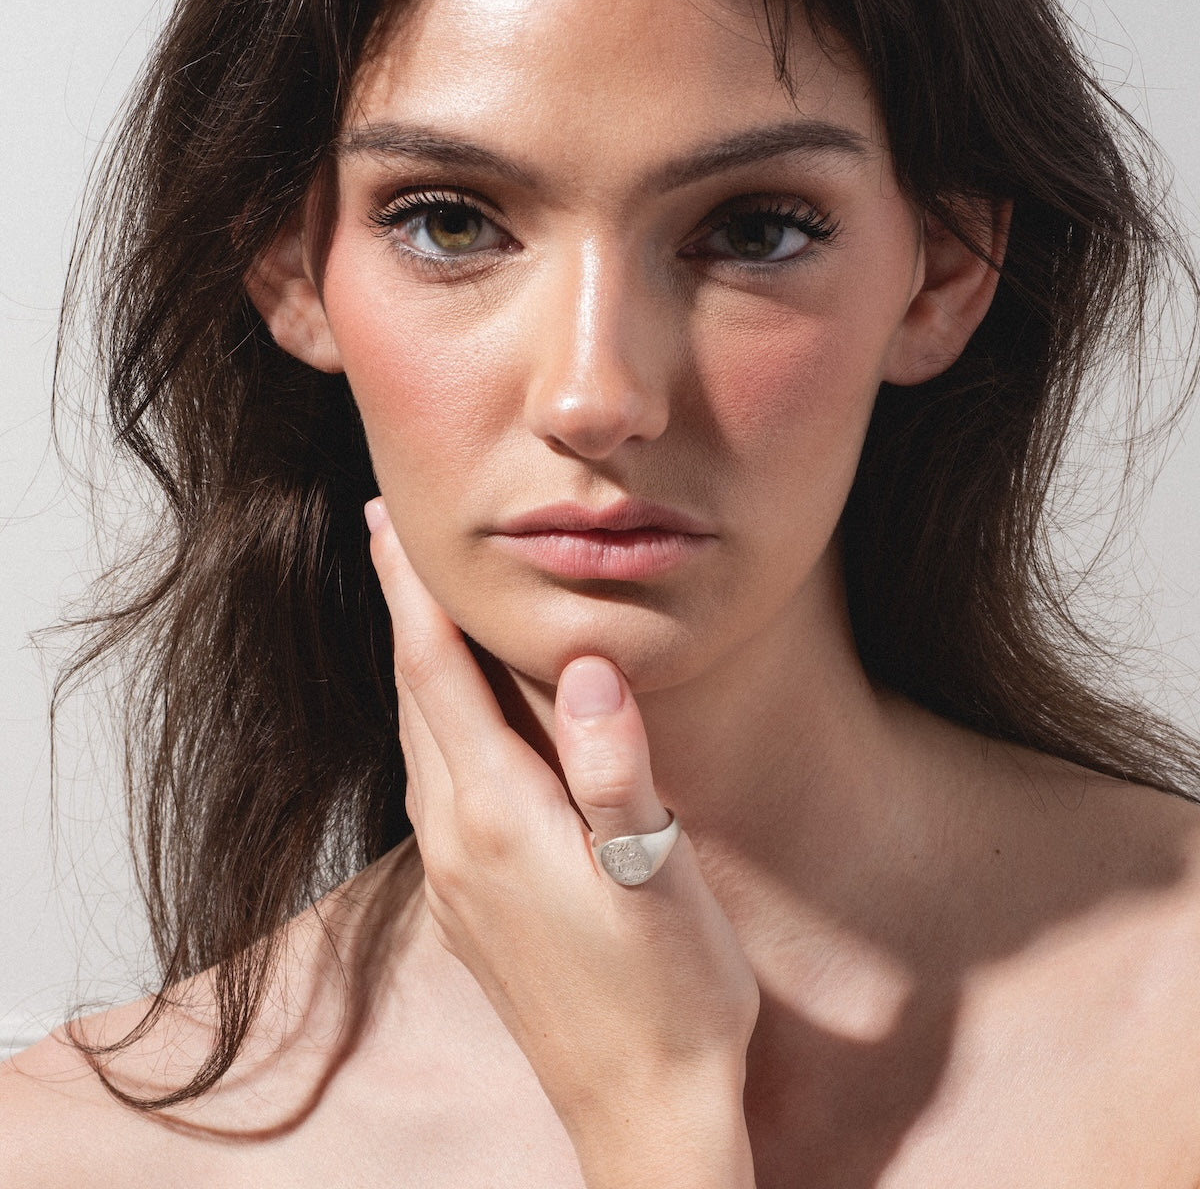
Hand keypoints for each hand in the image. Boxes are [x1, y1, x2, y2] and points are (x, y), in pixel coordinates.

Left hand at [366, 498, 758, 1187]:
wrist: (639, 1110)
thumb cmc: (669, 993)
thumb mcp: (659, 877)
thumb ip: (618, 771)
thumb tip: (593, 669)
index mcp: (497, 818)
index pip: (436, 676)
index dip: (411, 593)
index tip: (387, 522)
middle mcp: (455, 842)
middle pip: (413, 699)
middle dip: (402, 613)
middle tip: (391, 539)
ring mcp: (453, 880)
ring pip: (418, 744)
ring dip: (412, 670)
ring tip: (417, 615)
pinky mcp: (467, 907)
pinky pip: (432, 788)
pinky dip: (432, 728)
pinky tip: (451, 727)